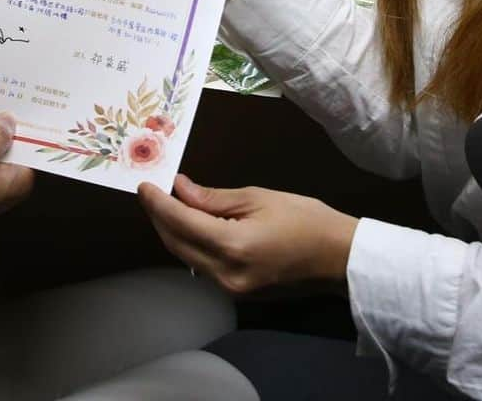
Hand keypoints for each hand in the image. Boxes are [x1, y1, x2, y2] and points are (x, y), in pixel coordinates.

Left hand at [138, 175, 358, 295]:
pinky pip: (204, 266)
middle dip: (160, 218)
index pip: (181, 223)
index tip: (144, 186)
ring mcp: (231, 290)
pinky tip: (193, 226)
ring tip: (168, 205)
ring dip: (174, 232)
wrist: (338, 257)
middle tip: (152, 193)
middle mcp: (225, 274)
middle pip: (177, 244)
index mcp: (232, 246)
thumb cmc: (304, 218)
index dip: (158, 203)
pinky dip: (193, 245)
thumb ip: (214, 198)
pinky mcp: (238, 294)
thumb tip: (180, 188)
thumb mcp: (258, 198)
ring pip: (188, 258)